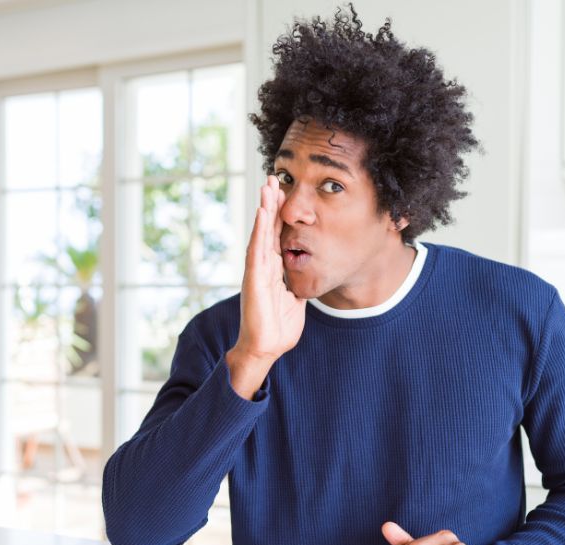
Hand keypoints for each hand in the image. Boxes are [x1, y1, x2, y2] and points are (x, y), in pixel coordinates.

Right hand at [226, 175, 305, 397]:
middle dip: (271, 201)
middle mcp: (263, 264)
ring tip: (267, 184)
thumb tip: (309, 272)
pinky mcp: (254, 277)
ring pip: (261, 231)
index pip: (278, 234)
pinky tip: (263, 211)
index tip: (285, 190)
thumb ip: (298, 282)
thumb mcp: (296, 298)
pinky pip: (257, 248)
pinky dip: (260, 228)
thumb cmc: (279, 327)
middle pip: (268, 226)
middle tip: (274, 175)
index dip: (281, 212)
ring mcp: (257, 269)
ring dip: (264, 207)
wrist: (266, 348)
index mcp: (274, 267)